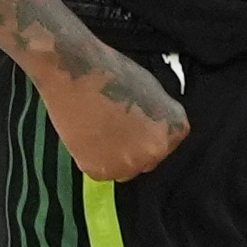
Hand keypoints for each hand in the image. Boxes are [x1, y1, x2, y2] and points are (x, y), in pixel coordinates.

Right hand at [39, 43, 192, 181]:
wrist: (74, 75)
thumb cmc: (111, 74)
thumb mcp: (152, 91)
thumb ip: (159, 116)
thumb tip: (154, 129)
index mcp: (172, 130)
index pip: (169, 142)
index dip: (150, 130)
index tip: (138, 121)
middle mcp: (153, 152)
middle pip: (148, 158)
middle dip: (135, 145)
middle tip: (116, 124)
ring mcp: (128, 165)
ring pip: (125, 167)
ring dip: (116, 154)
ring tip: (101, 127)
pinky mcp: (101, 171)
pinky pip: (102, 170)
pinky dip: (95, 157)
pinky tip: (89, 134)